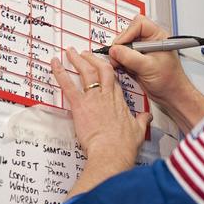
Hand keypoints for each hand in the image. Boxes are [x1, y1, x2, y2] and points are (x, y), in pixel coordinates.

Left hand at [51, 48, 150, 171]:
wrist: (111, 152)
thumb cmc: (123, 145)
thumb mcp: (139, 130)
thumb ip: (142, 120)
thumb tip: (147, 117)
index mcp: (119, 100)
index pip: (112, 79)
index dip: (106, 70)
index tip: (102, 66)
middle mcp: (106, 95)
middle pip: (101, 69)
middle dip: (92, 58)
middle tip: (85, 53)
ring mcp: (92, 98)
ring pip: (85, 72)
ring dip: (77, 60)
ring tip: (70, 52)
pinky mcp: (79, 105)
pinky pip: (68, 85)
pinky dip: (60, 73)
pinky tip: (55, 64)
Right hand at [107, 15, 203, 133]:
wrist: (171, 96)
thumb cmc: (170, 81)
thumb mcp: (148, 67)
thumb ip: (130, 57)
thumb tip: (115, 50)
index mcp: (158, 37)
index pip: (139, 24)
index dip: (127, 33)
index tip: (121, 45)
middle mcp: (149, 41)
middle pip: (128, 34)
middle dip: (121, 46)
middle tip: (117, 58)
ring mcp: (142, 51)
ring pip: (123, 46)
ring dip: (119, 56)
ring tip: (121, 66)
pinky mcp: (137, 60)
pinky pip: (123, 56)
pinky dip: (120, 62)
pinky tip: (124, 69)